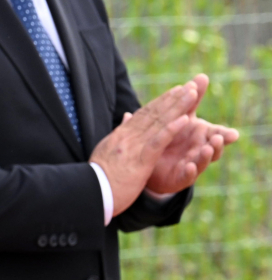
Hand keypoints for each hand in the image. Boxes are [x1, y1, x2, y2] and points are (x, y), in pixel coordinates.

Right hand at [89, 77, 201, 215]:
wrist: (89, 192)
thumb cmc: (98, 177)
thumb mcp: (106, 151)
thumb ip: (118, 135)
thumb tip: (125, 119)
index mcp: (121, 136)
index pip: (143, 115)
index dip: (160, 102)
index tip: (174, 92)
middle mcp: (128, 136)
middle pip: (153, 114)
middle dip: (172, 99)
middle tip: (189, 86)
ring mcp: (134, 146)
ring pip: (158, 122)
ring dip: (177, 107)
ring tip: (191, 95)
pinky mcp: (140, 160)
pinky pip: (158, 141)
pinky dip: (172, 129)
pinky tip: (185, 120)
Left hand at [143, 74, 238, 195]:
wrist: (151, 161)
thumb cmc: (171, 134)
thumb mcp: (181, 115)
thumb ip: (192, 98)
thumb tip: (202, 76)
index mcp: (200, 136)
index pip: (216, 133)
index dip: (225, 135)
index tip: (234, 134)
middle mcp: (199, 150)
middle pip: (213, 148)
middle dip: (218, 144)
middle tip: (219, 138)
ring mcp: (191, 164)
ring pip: (202, 162)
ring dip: (206, 156)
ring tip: (207, 149)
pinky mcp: (179, 177)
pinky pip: (186, 176)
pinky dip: (189, 171)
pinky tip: (189, 166)